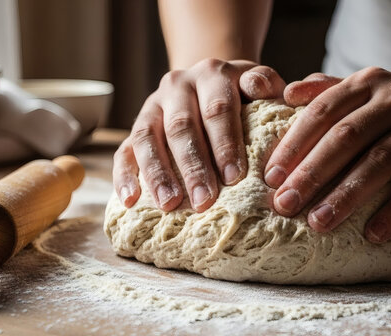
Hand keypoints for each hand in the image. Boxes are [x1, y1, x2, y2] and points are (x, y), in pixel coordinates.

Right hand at [113, 58, 285, 211]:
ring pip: (147, 138)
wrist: (210, 82)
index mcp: (212, 74)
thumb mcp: (259, 82)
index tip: (234, 177)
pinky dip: (124, 176)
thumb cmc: (242, 93)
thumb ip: (266, 83)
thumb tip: (265, 89)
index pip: (218, 108)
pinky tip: (129, 200)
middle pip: (181, 126)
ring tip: (169, 205)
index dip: (225, 142)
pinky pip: (124, 149)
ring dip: (158, 173)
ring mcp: (152, 106)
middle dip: (193, 166)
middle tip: (204, 201)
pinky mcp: (137, 126)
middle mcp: (178, 86)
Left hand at [265, 67, 390, 242]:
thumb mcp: (368, 88)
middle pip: (346, 138)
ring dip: (345, 196)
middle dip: (311, 173)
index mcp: (367, 83)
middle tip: (284, 205)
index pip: (322, 112)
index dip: (294, 144)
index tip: (270, 177)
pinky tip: (372, 234)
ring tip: (317, 223)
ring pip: (379, 162)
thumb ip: (328, 90)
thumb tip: (287, 95)